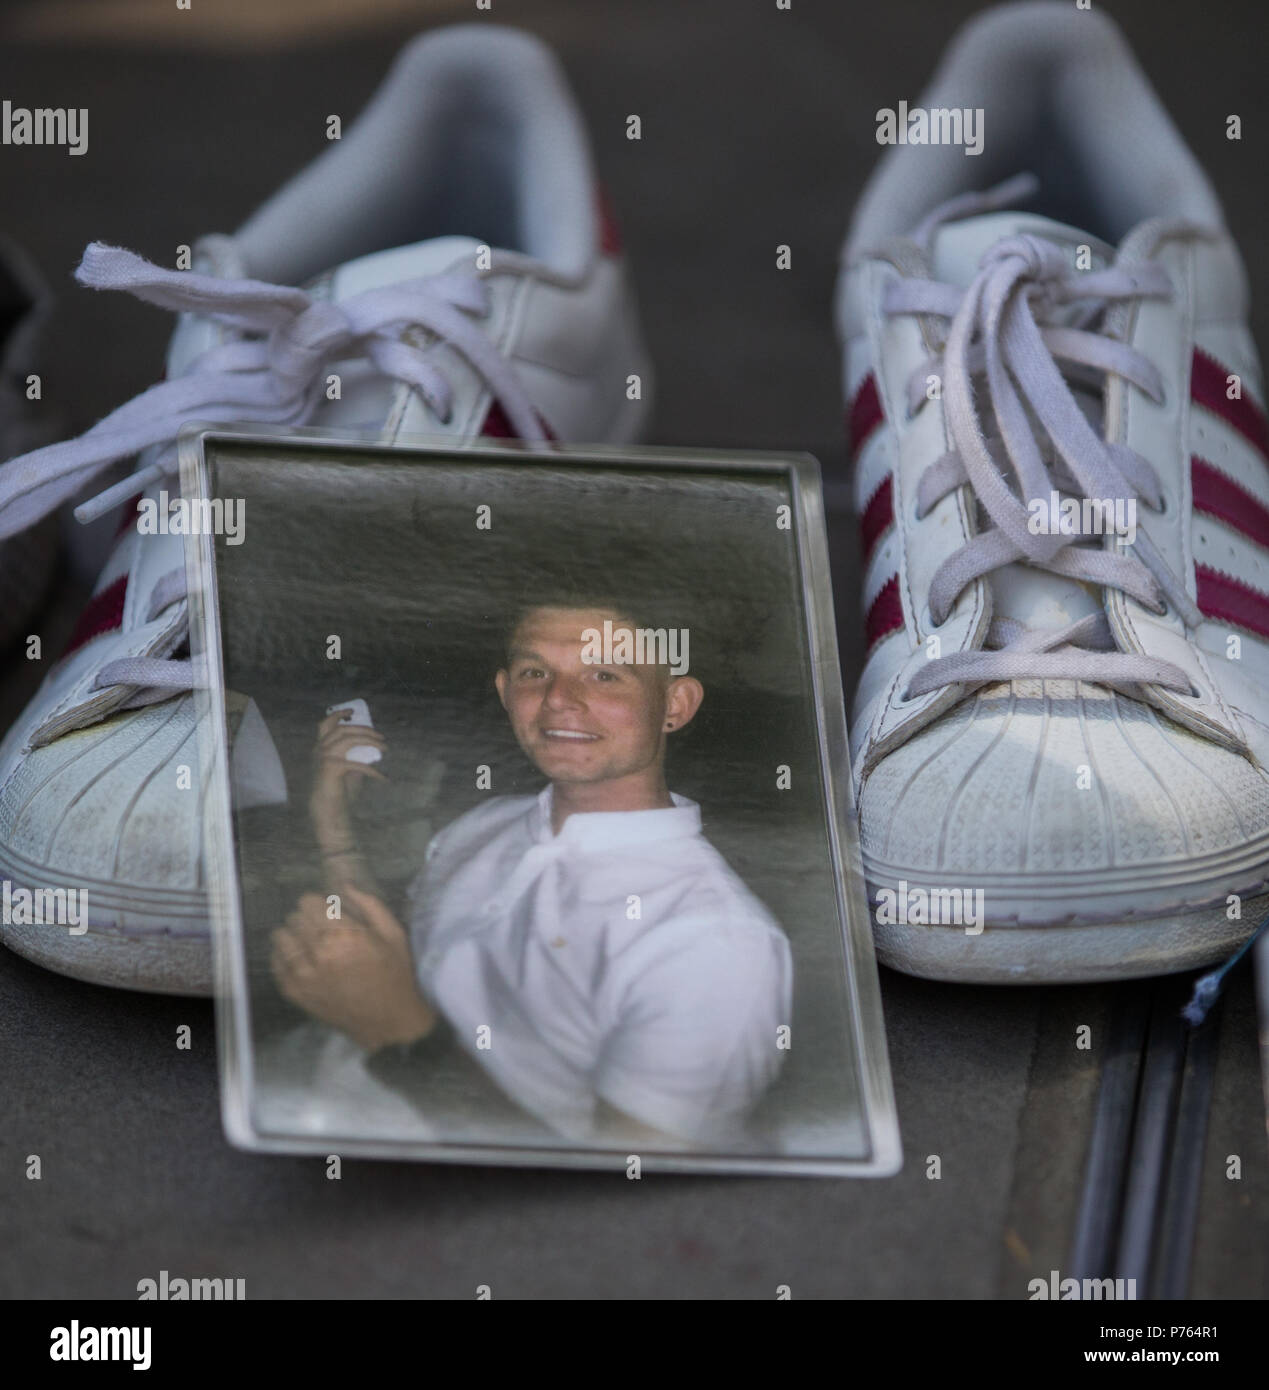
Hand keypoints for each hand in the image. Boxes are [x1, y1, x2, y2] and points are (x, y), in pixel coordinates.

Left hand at [270, 887, 435, 1052]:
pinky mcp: (295, 992)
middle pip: (294, 917)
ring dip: (294, 935)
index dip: (318, 902)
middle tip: (322, 927)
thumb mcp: (393, 933)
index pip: (308, 902)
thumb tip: (344, 884)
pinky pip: (276, 962)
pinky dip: (284, 955)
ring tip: (309, 942)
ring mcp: (303, 975)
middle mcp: (318, 953)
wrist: (389, 1022)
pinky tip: (301, 957)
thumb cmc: (395, 974)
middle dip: (307, 917)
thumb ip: (369, 905)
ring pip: (280, 937)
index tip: (328, 909)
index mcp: (344, 935)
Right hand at [309, 710, 388, 837]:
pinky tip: (384, 778)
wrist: (327, 810)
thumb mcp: (349, 769)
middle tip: (381, 736)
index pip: (325, 724)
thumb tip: (373, 746)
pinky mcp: (332, 767)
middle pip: (343, 729)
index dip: (338, 714)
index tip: (353, 711)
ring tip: (384, 747)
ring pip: (349, 738)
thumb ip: (356, 756)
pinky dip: (374, 771)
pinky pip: (358, 765)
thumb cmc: (338, 790)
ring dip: (370, 741)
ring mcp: (324, 757)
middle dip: (364, 729)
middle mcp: (319, 749)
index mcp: (320, 748)